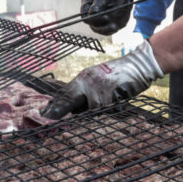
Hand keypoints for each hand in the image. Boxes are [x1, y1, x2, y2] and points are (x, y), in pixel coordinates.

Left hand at [42, 41, 163, 118]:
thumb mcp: (97, 78)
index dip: (54, 104)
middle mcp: (88, 81)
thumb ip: (85, 91)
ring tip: (110, 97)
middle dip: (58, 109)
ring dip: (98, 109)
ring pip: (91, 109)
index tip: (44, 113)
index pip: (64, 93)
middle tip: (47, 117)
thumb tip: (73, 109)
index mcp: (83, 78)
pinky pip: (107, 109)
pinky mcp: (110, 93)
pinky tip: (118, 97)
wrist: (138, 64)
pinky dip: (111, 108)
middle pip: (69, 100)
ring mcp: (98, 87)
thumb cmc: (118, 75)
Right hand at [80, 0, 142, 34]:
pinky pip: (120, 24)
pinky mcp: (115, 21)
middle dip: (107, 26)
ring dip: (120, 14)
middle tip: (114, 26)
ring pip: (110, 26)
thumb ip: (100, 0)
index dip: (94, 20)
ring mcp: (104, 19)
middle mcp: (94, 14)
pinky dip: (125, 15)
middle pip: (97, 27)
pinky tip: (126, 3)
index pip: (86, 18)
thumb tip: (93, 12)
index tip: (106, 17)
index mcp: (87, 4)